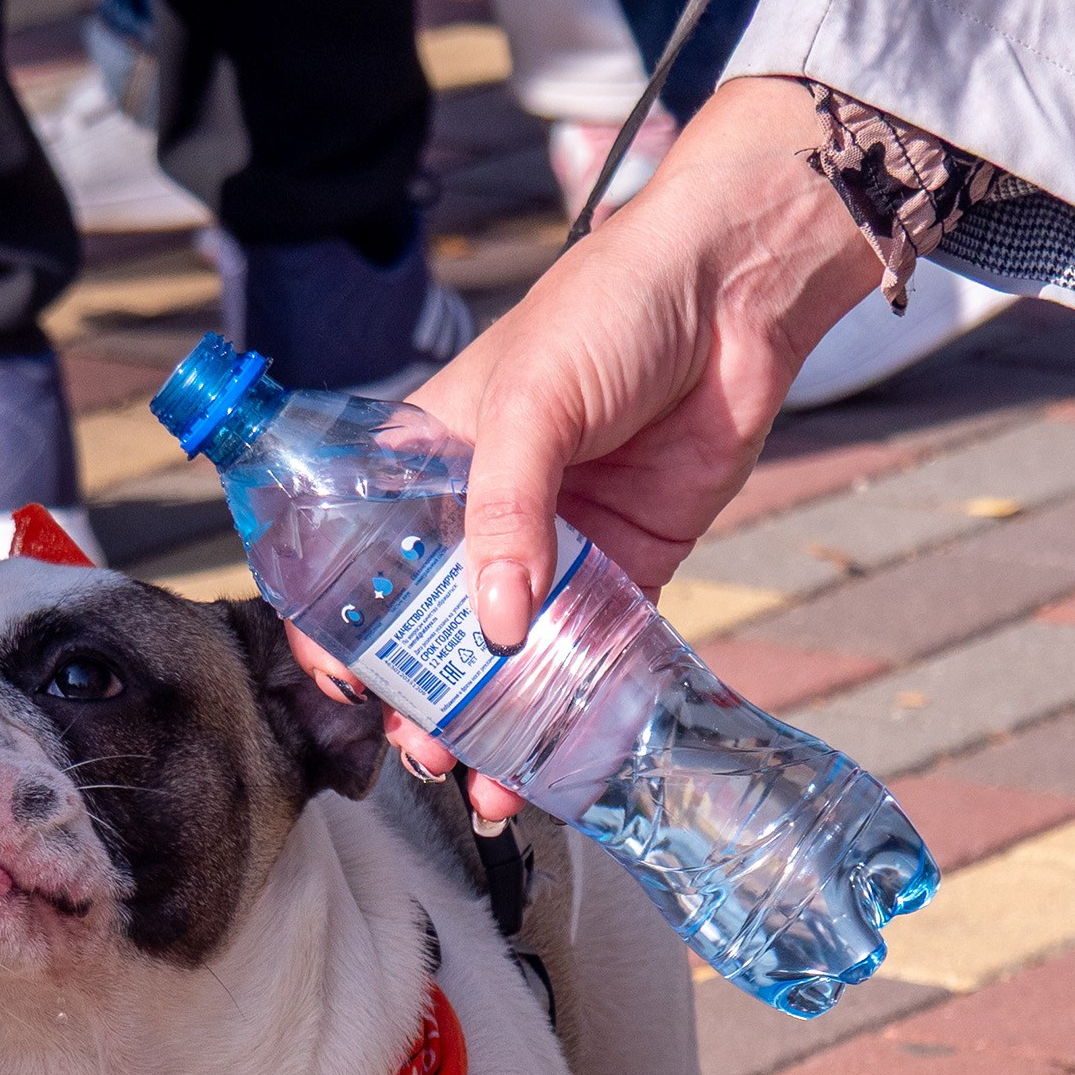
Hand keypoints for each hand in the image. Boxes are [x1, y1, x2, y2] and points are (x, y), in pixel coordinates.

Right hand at [332, 76, 885, 822]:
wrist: (736, 290)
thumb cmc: (611, 308)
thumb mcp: (531, 402)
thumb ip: (506, 513)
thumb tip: (497, 625)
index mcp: (427, 463)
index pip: (357, 559)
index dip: (339, 628)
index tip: (344, 686)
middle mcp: (483, 515)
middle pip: (431, 628)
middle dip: (418, 699)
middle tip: (422, 749)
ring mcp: (555, 548)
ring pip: (508, 658)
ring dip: (488, 725)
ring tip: (479, 784)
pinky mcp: (626, 568)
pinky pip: (591, 656)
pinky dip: (572, 712)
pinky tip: (556, 765)